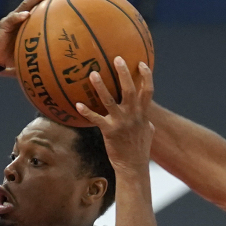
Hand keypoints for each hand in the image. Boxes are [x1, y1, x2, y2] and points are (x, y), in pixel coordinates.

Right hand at [0, 0, 69, 66]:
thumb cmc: (14, 53)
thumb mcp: (33, 49)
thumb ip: (45, 45)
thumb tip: (63, 51)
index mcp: (29, 17)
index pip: (43, 1)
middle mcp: (21, 14)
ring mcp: (12, 19)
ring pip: (25, 5)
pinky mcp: (3, 26)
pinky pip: (11, 20)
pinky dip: (18, 17)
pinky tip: (26, 15)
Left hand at [74, 57, 153, 173]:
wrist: (133, 166)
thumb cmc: (139, 149)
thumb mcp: (148, 132)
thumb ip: (146, 121)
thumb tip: (146, 116)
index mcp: (143, 113)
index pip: (148, 90)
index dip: (146, 75)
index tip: (140, 62)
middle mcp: (133, 115)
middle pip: (129, 89)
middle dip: (124, 73)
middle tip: (117, 58)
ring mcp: (121, 123)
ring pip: (110, 101)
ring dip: (101, 86)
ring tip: (93, 73)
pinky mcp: (109, 131)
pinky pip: (96, 119)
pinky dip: (87, 111)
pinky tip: (77, 104)